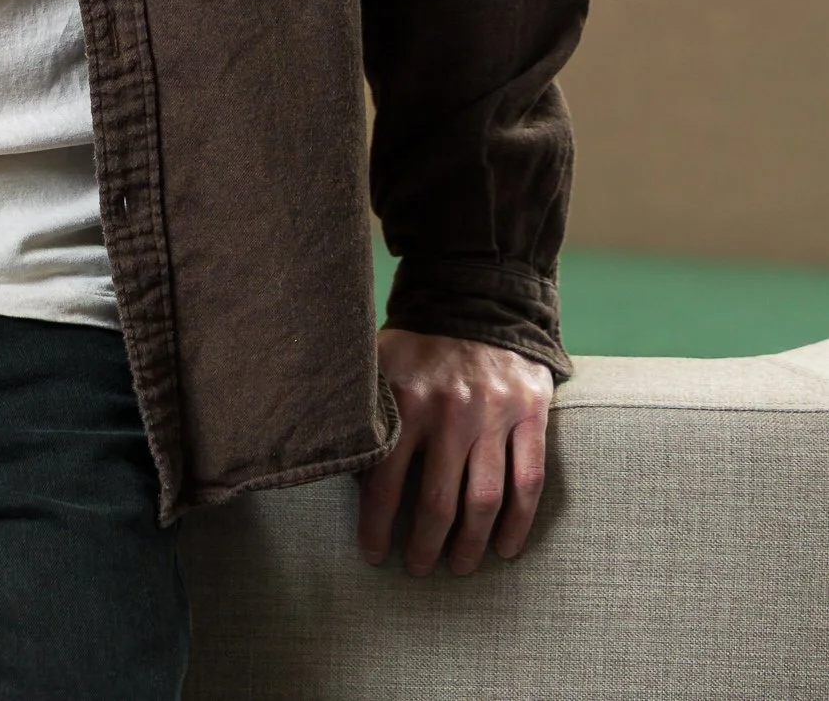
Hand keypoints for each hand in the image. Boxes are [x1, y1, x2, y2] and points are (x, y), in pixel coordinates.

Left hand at [358, 328, 552, 576]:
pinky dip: (518, 523)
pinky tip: (505, 548)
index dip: (377, 526)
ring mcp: (494, 414)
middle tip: (418, 569)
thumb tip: (337, 463)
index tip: (373, 555)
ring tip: (459, 567)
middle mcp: (450, 411)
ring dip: (470, 544)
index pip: (385, 481)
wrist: (477, 297)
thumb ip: (366, 412)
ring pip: (484, 499)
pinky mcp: (530, 413)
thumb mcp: (380, 365)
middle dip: (425, 545)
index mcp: (406, 401)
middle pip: (438, 502)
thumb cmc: (419, 343)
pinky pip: (528, 480)